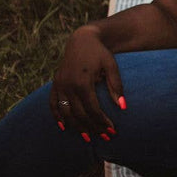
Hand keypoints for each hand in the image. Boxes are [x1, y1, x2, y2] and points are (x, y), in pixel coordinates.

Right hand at [49, 25, 124, 140]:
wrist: (82, 39)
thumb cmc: (100, 53)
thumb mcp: (112, 66)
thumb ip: (116, 86)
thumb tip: (123, 107)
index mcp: (82, 82)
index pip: (92, 109)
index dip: (102, 122)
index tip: (112, 130)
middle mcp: (68, 85)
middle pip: (79, 114)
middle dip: (92, 128)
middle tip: (104, 137)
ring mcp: (59, 85)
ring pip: (65, 113)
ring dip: (76, 126)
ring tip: (87, 137)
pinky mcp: (55, 84)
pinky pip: (53, 104)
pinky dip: (57, 116)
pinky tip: (64, 127)